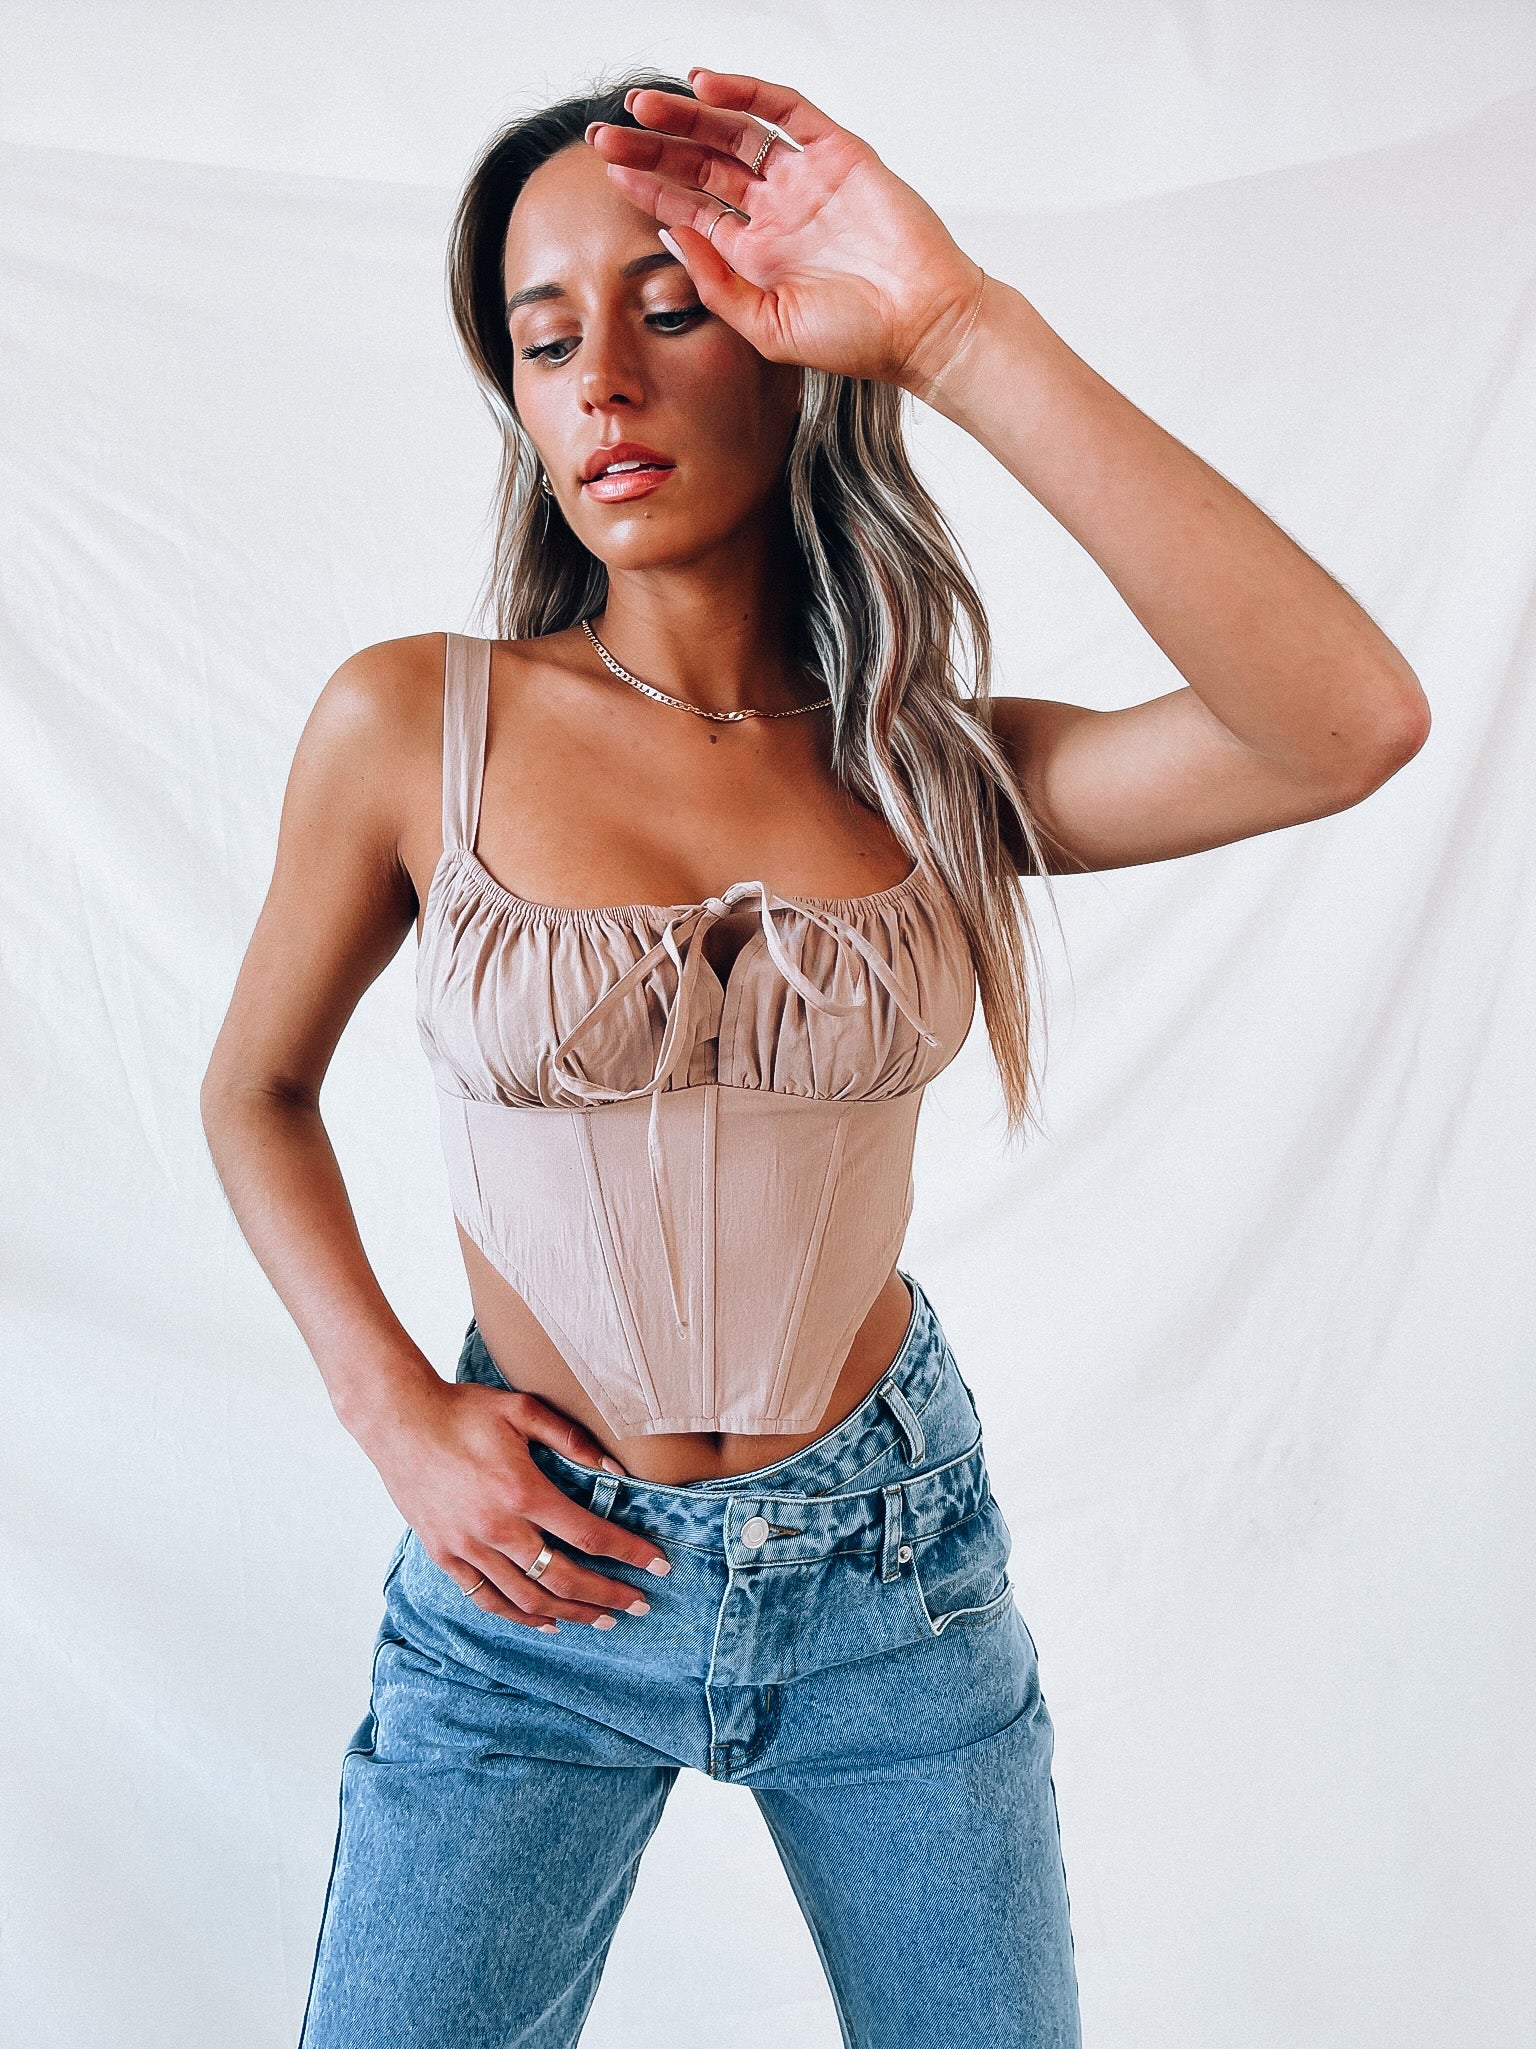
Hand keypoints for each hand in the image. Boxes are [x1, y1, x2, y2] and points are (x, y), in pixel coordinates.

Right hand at [367, 1376, 670, 1630]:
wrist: (398, 1420)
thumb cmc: (464, 1410)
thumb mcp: (523, 1409)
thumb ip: (572, 1438)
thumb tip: (616, 1469)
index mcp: (522, 1491)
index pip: (589, 1534)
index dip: (629, 1554)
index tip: (658, 1567)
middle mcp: (496, 1528)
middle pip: (564, 1578)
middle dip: (608, 1595)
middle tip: (639, 1605)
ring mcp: (468, 1547)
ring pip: (527, 1599)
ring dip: (570, 1613)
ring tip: (602, 1619)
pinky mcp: (445, 1555)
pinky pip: (487, 1599)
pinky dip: (519, 1618)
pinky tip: (546, 1623)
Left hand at [587, 66, 989, 399]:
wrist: (924, 329)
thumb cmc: (856, 341)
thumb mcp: (766, 327)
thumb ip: (714, 282)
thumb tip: (668, 232)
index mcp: (756, 255)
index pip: (691, 207)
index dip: (649, 186)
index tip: (608, 170)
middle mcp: (776, 212)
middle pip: (702, 164)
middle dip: (653, 146)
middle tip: (605, 134)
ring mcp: (806, 180)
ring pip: (735, 132)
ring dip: (688, 116)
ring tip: (642, 106)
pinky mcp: (839, 155)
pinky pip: (787, 111)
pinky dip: (747, 93)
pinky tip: (704, 88)